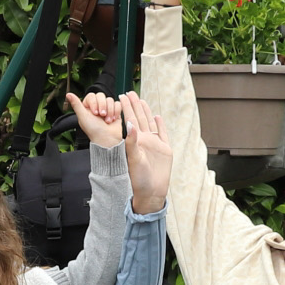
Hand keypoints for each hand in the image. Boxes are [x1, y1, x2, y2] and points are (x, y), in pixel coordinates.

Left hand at [69, 90, 124, 147]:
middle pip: (101, 96)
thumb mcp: (83, 117)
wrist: (108, 139)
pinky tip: (113, 119)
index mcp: (87, 108)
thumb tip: (68, 95)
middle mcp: (97, 107)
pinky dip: (116, 111)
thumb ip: (76, 105)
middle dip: (103, 106)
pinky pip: (118, 104)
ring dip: (110, 110)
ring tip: (107, 120)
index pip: (91, 96)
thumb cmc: (94, 131)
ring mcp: (106, 109)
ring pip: (110, 100)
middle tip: (102, 115)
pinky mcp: (115, 111)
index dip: (94, 103)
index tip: (95, 112)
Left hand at [120, 91, 172, 214]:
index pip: (129, 121)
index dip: (125, 109)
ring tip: (141, 100)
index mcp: (135, 142)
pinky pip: (162, 134)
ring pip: (150, 124)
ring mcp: (154, 144)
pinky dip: (160, 125)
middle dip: (134, 105)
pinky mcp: (164, 149)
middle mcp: (144, 141)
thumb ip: (131, 141)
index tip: (120, 97)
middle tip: (128, 92)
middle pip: (139, 119)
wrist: (151, 192)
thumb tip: (129, 123)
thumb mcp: (133, 159)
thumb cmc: (138, 179)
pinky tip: (157, 116)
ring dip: (146, 112)